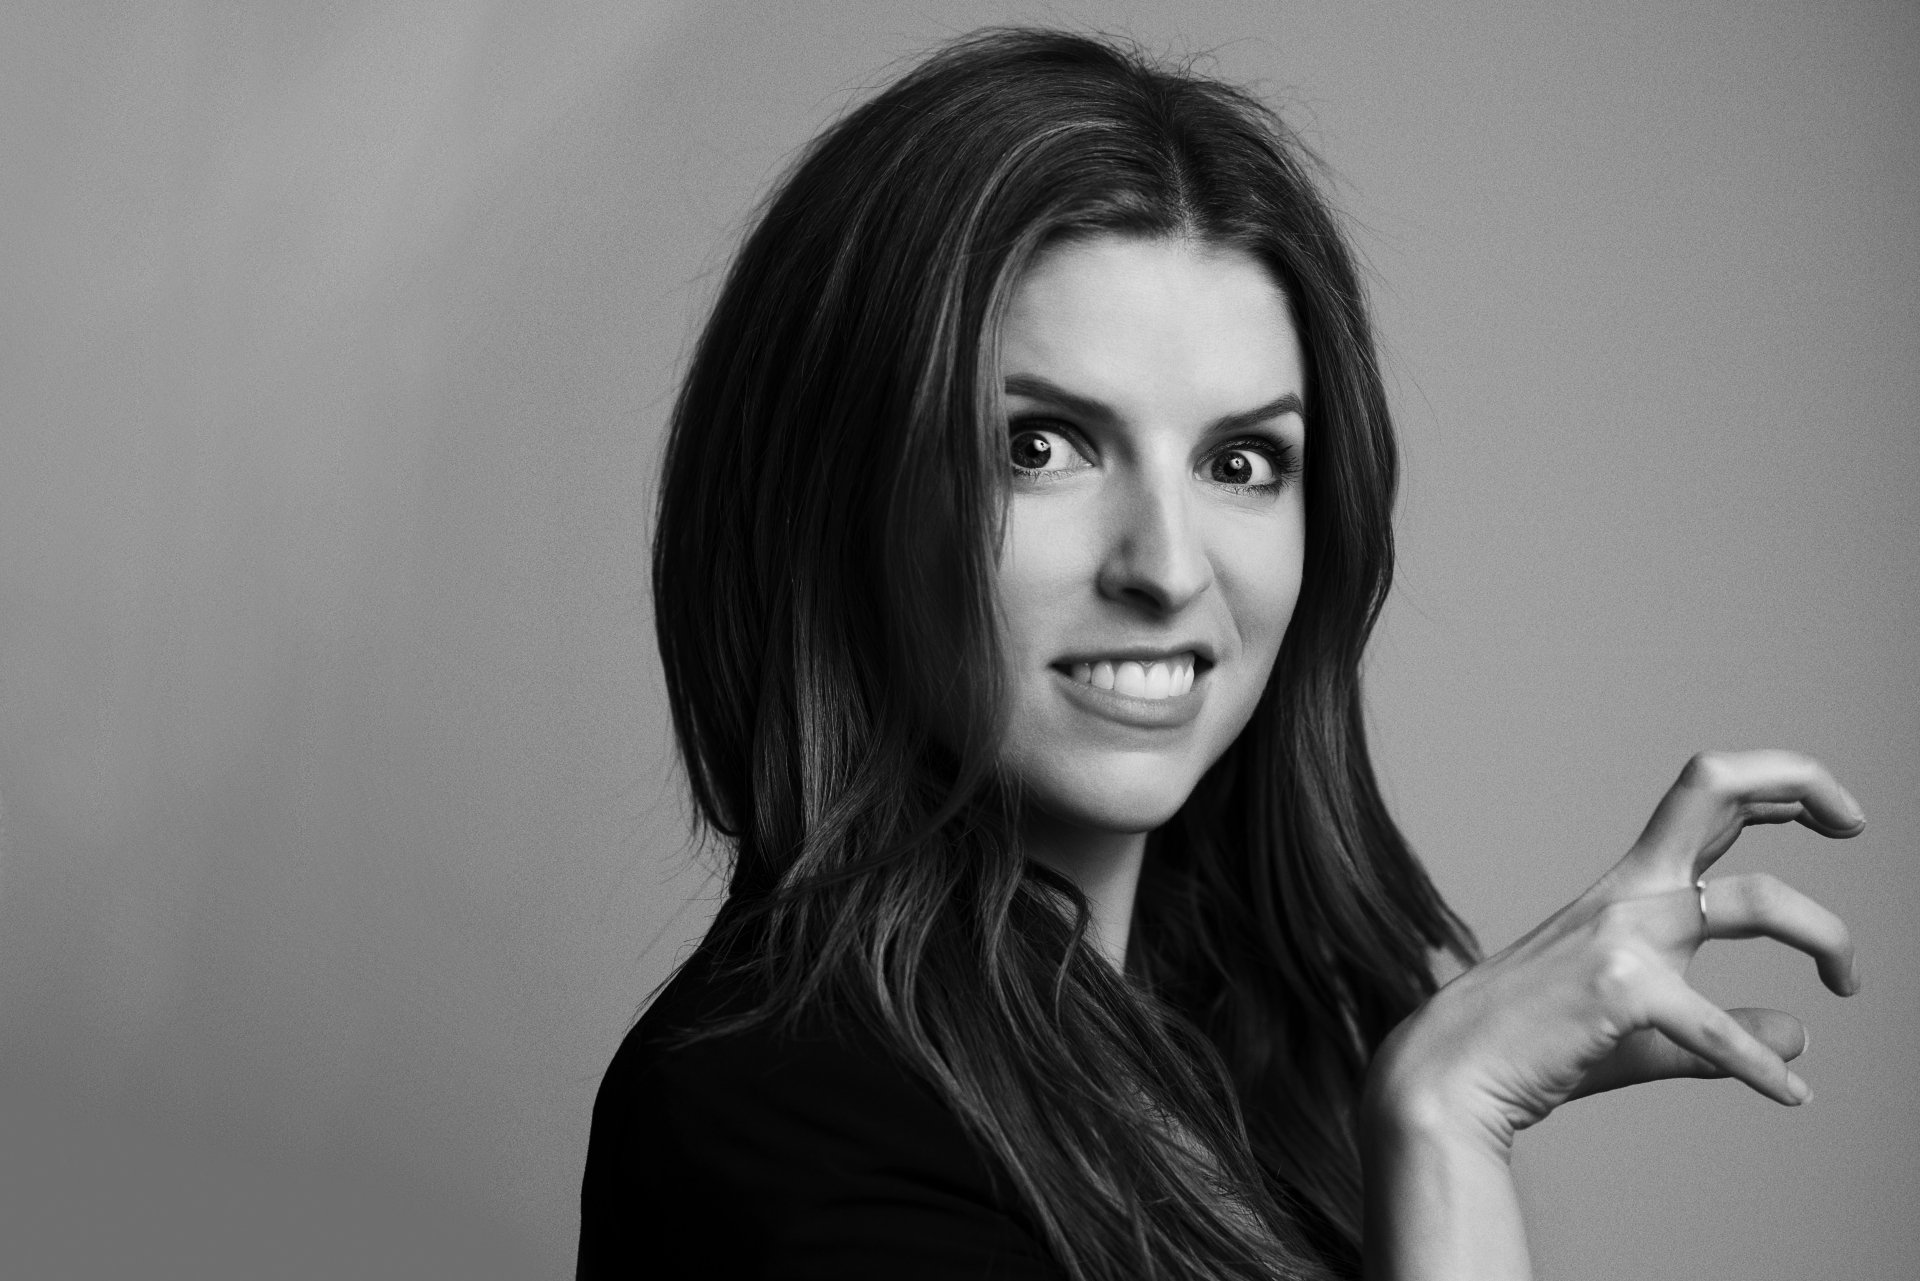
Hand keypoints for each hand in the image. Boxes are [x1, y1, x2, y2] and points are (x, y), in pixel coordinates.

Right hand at [1365, 750, 1865, 1155]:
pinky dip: (1762, 1066)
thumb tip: (1801, 1037)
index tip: (1834, 818)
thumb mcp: (1640, 1030)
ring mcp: (1624, 938)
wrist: (1448, 1073)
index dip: (1779, 789)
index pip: (1708, 804)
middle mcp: (1630, 894)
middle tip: (1854, 823)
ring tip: (1849, 984)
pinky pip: (1718, 1029)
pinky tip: (1789, 1095)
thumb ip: (1722, 1031)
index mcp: (1629, 890)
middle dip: (1798, 780)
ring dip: (1826, 938)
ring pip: (1754, 900)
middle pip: (1714, 788)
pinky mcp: (1621, 995)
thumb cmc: (1531, 1047)